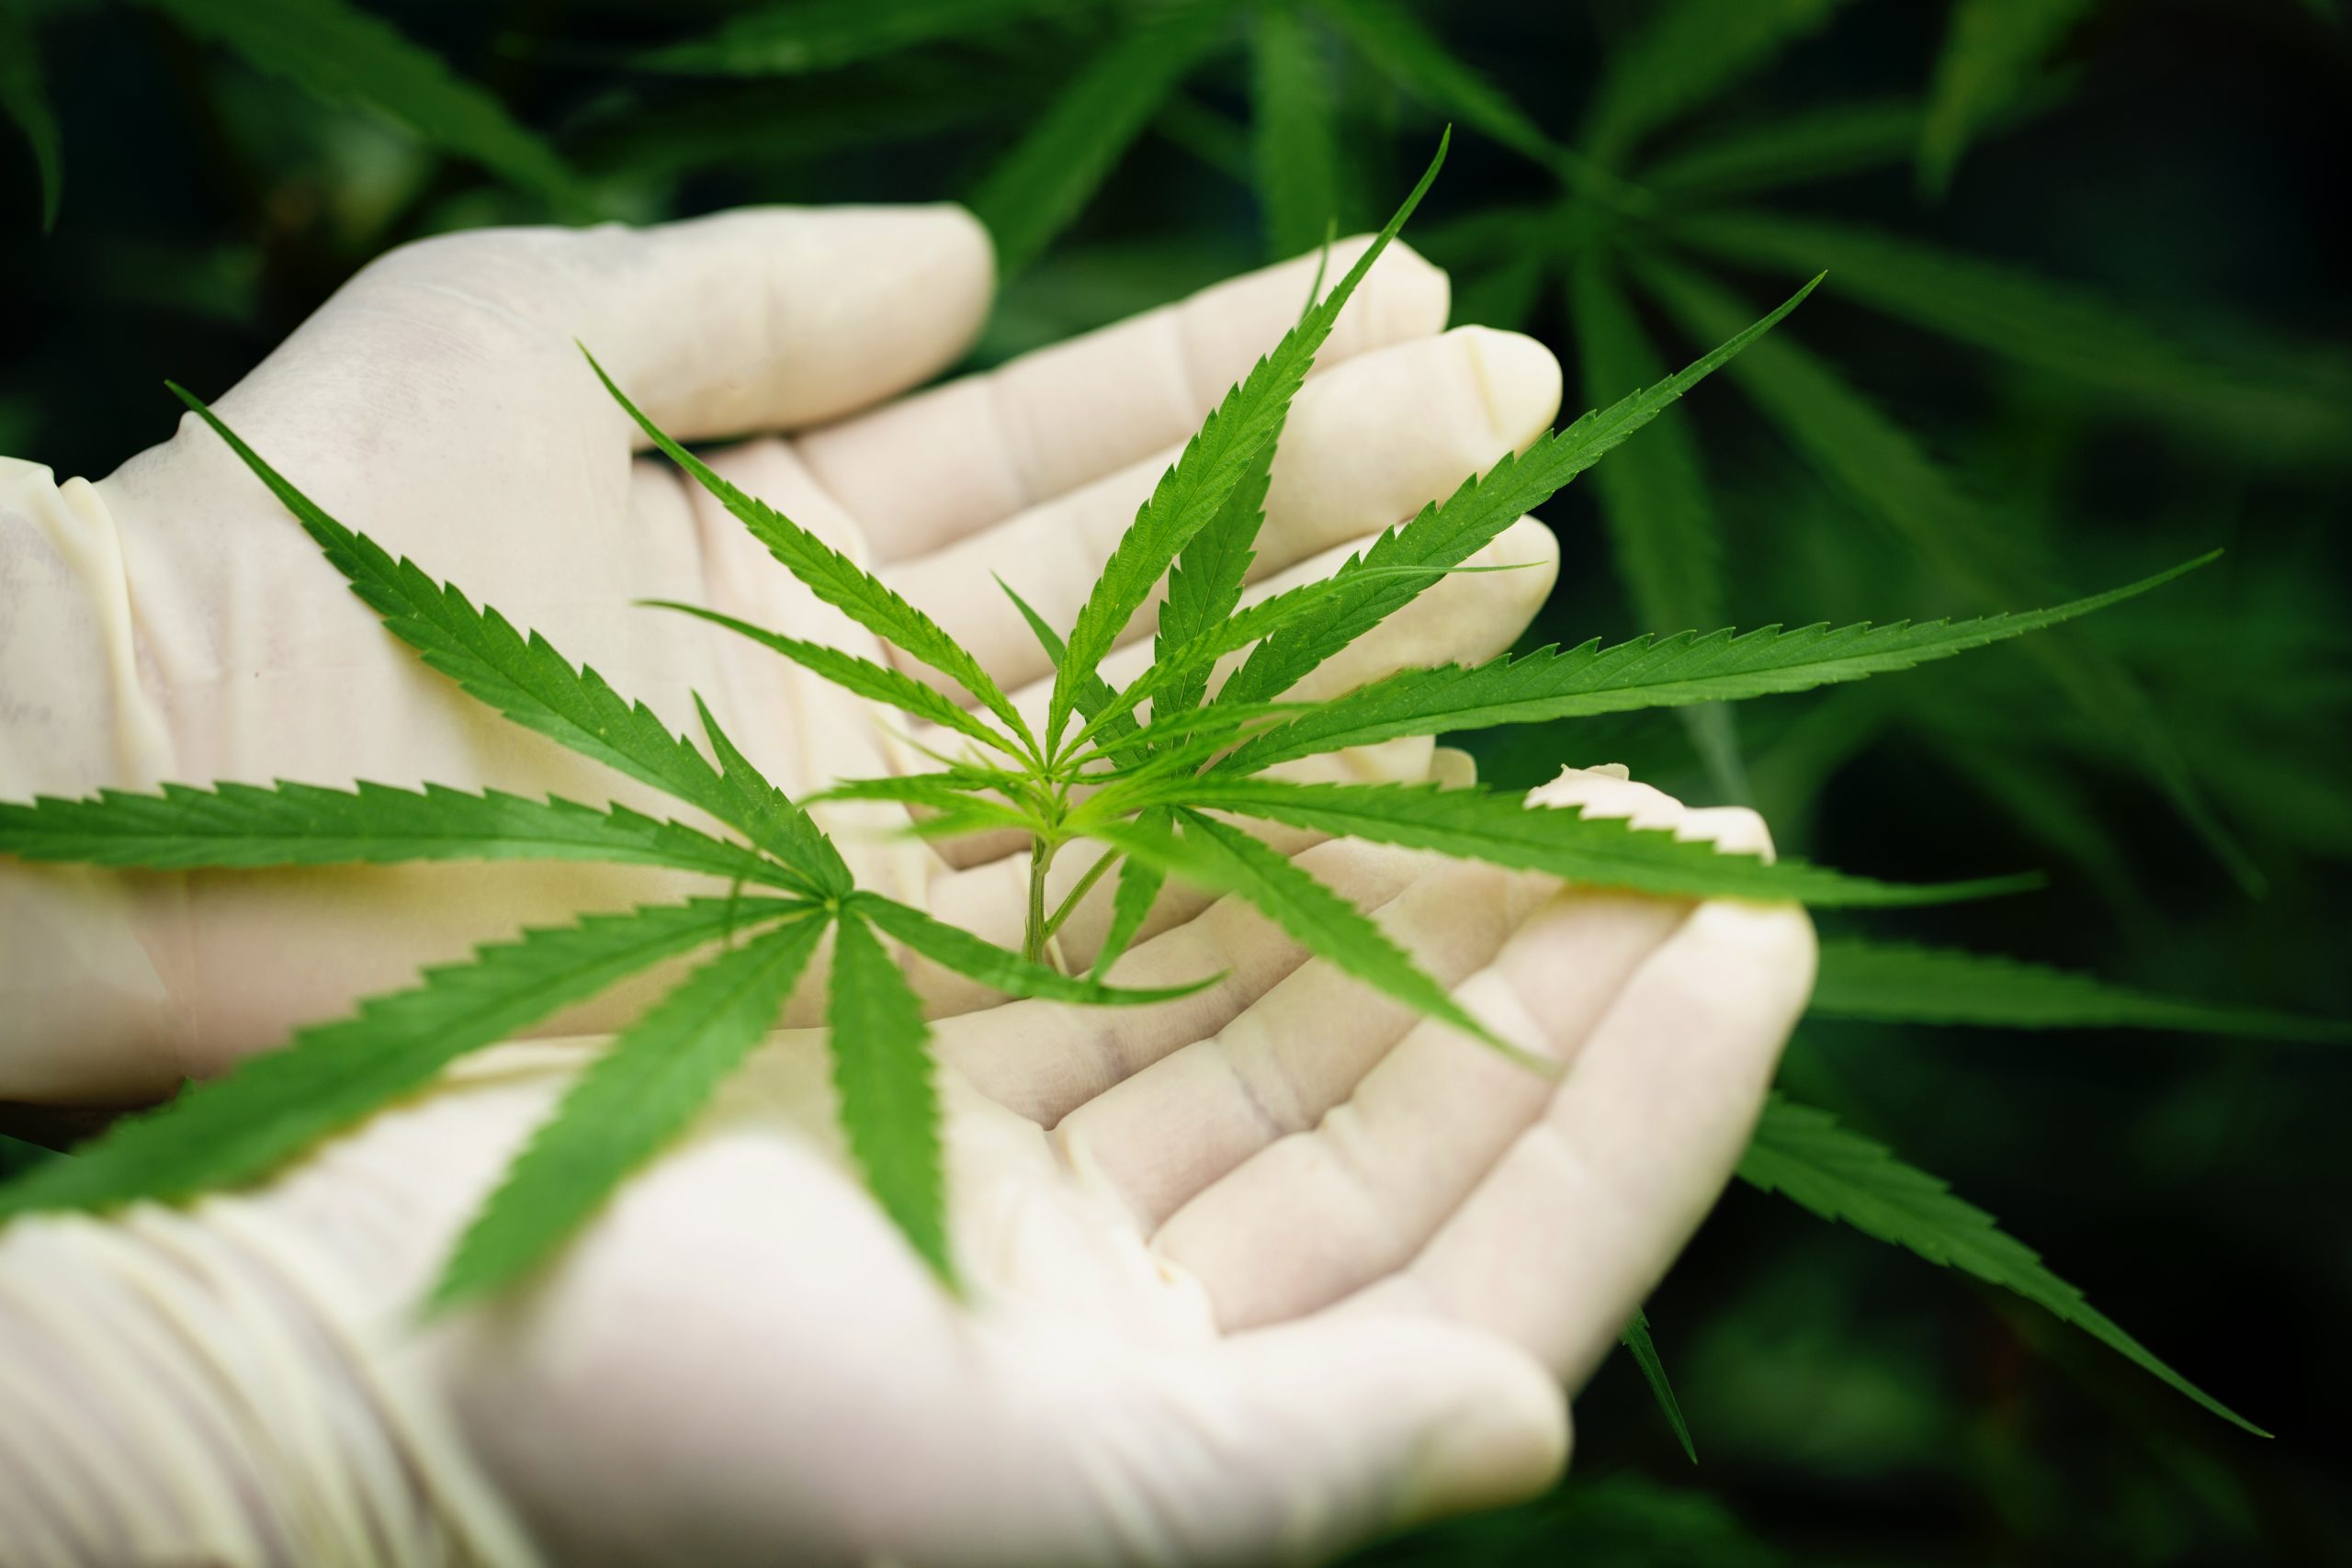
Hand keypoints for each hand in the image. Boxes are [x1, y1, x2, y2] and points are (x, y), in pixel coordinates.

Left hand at [0, 205, 1564, 1102]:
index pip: (1070, 447)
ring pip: (1149, 725)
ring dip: (1328, 635)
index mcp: (807, 536)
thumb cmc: (307, 536)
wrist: (150, 790)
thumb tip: (974, 255)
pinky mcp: (862, 961)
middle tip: (1526, 412)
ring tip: (1516, 541)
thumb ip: (758, 296)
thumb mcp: (535, 335)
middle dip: (1336, 492)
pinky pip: (1081, 878)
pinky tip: (1391, 737)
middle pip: (1148, 583)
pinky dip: (1229, 814)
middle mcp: (874, 693)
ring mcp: (880, 833)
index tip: (1407, 305)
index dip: (1235, 376)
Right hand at [20, 766, 1801, 1565]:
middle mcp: (1152, 1303)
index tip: (1757, 926)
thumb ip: (1287, 1467)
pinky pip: (1145, 930)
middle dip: (1556, 955)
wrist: (370, 1355)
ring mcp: (1051, 1172)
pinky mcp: (939, 1056)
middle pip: (1415, 1105)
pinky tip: (1345, 739)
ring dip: (1419, 874)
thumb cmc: (667, 1459)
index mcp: (1202, 1423)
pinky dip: (1242, 838)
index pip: (1499, 1256)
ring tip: (1551, 739)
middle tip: (1680, 803)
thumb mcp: (1005, 1496)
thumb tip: (1533, 1414)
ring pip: (1292, 1001)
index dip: (1651, 1099)